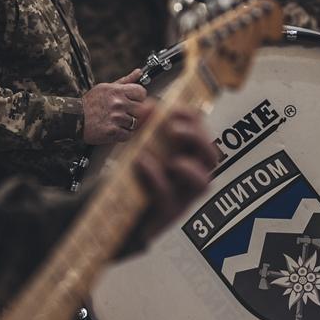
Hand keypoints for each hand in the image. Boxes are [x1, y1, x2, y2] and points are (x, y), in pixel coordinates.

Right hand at [82, 68, 147, 144]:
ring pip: (135, 123)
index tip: (133, 100)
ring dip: (127, 124)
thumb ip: (125, 81)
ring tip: (115, 121)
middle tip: (122, 113)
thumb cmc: (91, 103)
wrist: (74, 118)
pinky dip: (123, 134)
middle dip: (134, 112)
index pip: (141, 92)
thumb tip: (139, 72)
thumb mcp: (106, 87)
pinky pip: (128, 135)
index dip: (138, 97)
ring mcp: (116, 118)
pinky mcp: (113, 132)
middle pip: (141, 109)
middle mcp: (118, 103)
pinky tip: (114, 129)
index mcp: (117, 91)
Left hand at [127, 102, 219, 249]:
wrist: (109, 215)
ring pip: (203, 183)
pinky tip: (142, 161)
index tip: (175, 108)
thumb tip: (146, 105)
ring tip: (171, 155)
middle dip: (197, 139)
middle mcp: (188, 178)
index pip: (201, 135)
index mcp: (184, 157)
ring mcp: (180, 198)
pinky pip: (168, 196)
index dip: (193, 120)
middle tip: (174, 128)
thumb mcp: (132, 146)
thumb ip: (141, 126)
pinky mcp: (166, 214)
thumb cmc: (126, 178)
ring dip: (190, 166)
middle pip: (210, 157)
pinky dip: (156, 176)